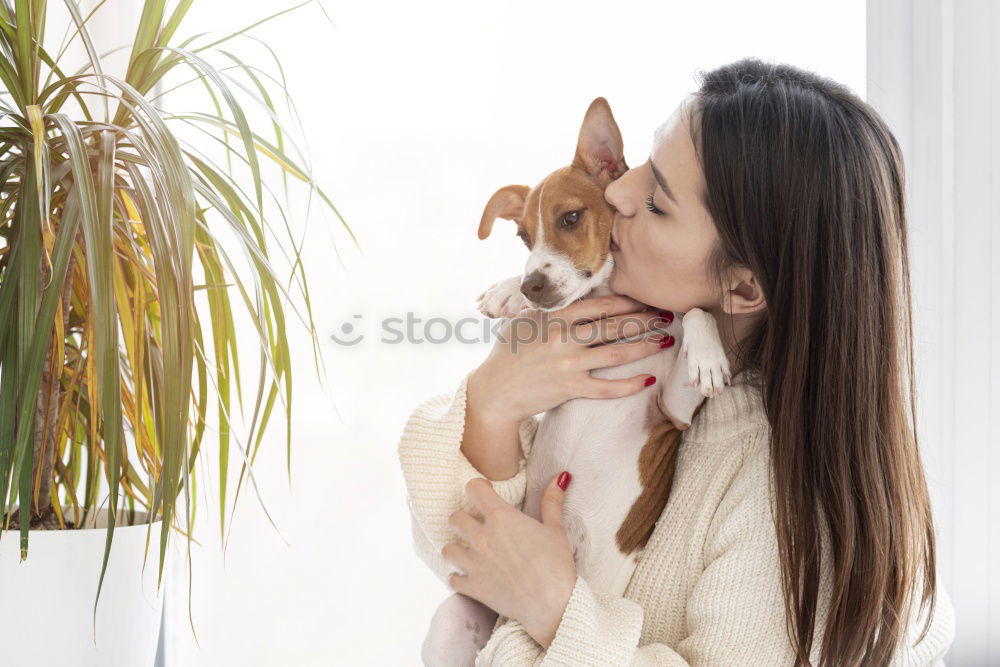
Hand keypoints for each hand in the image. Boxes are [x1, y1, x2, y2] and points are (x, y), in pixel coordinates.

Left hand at [443, 472, 577, 649]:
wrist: (552, 605)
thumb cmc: (556, 565)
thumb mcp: (556, 529)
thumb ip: (552, 501)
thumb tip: (560, 477)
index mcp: (501, 518)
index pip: (473, 488)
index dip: (479, 488)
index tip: (487, 493)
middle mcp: (482, 537)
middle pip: (455, 518)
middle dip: (464, 519)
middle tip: (477, 525)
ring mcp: (474, 563)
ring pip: (447, 548)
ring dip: (456, 548)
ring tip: (470, 551)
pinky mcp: (473, 587)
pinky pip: (452, 579)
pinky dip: (458, 578)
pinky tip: (470, 576)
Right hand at [469, 295, 673, 426]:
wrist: (494, 391)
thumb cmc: (506, 354)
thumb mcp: (523, 321)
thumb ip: (546, 309)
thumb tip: (564, 296)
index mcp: (555, 317)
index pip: (599, 304)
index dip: (627, 301)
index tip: (645, 298)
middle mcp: (565, 337)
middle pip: (614, 325)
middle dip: (644, 320)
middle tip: (666, 316)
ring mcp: (569, 364)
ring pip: (616, 352)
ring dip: (645, 346)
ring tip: (665, 341)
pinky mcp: (570, 388)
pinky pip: (607, 387)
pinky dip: (629, 384)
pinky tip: (647, 380)